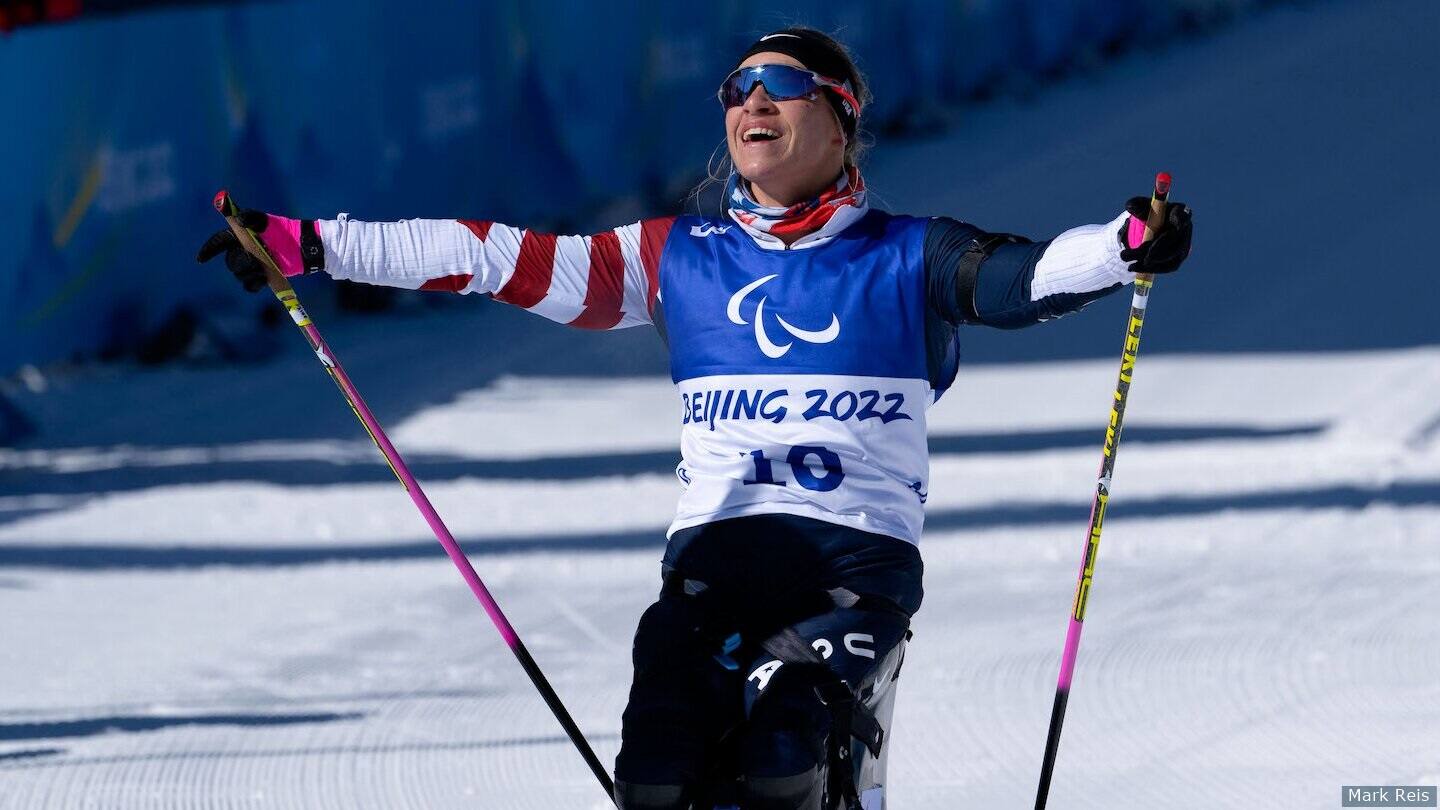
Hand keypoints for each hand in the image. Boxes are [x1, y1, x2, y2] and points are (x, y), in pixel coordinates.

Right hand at [196, 210, 313, 291]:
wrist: (303, 248)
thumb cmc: (285, 231)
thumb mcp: (267, 222)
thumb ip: (251, 217)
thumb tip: (236, 216)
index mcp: (241, 235)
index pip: (220, 241)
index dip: (209, 249)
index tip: (201, 259)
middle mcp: (244, 249)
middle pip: (231, 261)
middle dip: (240, 263)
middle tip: (254, 261)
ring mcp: (253, 263)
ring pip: (240, 274)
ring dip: (248, 273)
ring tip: (262, 270)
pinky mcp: (262, 275)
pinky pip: (250, 285)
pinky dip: (254, 284)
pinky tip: (263, 279)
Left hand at [1118, 196, 1191, 273]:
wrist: (1147, 230)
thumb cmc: (1145, 214)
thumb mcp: (1138, 207)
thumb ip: (1135, 205)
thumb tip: (1131, 207)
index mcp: (1178, 212)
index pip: (1183, 216)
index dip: (1180, 220)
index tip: (1174, 225)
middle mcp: (1184, 230)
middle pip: (1174, 241)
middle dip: (1154, 249)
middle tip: (1134, 254)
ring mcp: (1183, 246)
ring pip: (1170, 257)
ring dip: (1149, 262)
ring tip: (1129, 264)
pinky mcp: (1177, 259)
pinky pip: (1167, 267)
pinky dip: (1151, 269)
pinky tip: (1135, 268)